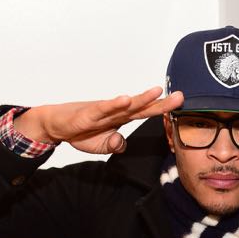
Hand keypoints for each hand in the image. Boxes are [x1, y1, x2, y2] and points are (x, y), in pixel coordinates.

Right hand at [14, 87, 183, 154]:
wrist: (57, 124)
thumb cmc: (81, 131)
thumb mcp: (102, 146)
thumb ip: (115, 145)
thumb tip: (121, 143)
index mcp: (121, 118)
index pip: (146, 113)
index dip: (162, 109)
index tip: (180, 105)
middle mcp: (115, 112)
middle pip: (142, 106)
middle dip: (161, 102)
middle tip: (180, 96)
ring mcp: (103, 111)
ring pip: (125, 105)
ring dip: (141, 98)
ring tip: (157, 91)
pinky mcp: (88, 114)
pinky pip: (104, 109)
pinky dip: (114, 104)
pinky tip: (126, 99)